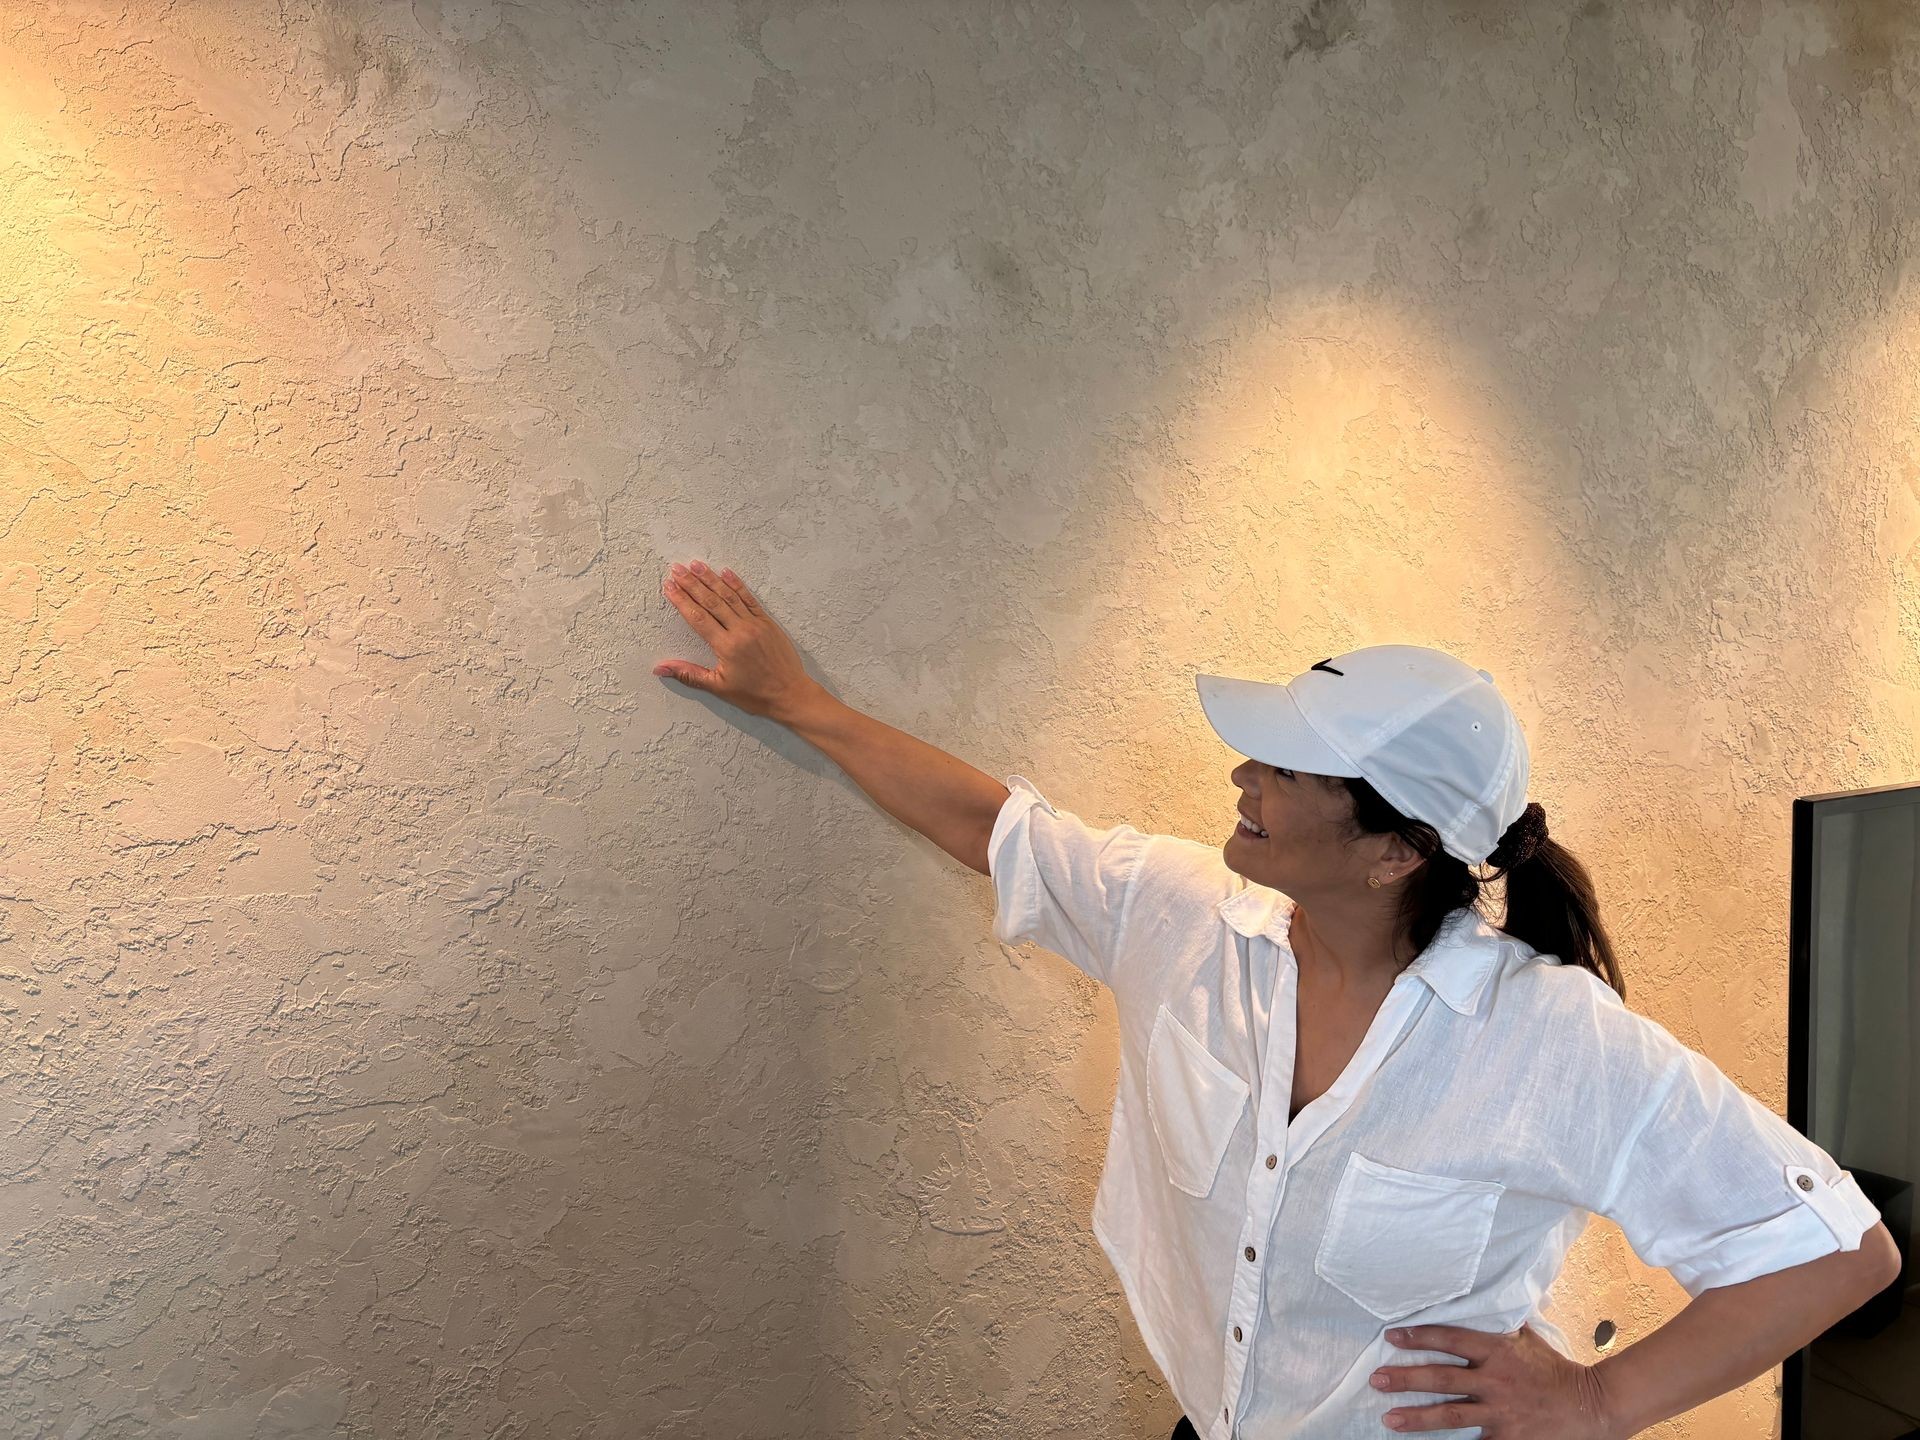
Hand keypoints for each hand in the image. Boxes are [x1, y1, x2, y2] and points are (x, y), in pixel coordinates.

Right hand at [655, 559, 816, 721]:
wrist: (791, 694)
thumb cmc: (756, 695)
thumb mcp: (719, 687)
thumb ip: (689, 674)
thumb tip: (661, 669)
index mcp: (727, 646)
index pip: (698, 617)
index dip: (682, 600)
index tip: (669, 587)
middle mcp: (741, 630)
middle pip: (711, 601)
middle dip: (692, 583)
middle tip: (677, 569)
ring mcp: (755, 624)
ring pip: (729, 595)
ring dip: (711, 579)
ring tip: (696, 565)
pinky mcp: (767, 622)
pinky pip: (749, 599)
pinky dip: (737, 585)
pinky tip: (726, 573)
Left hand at [1371, 1322, 1620, 1436]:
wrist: (1591, 1406)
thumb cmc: (1554, 1369)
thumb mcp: (1527, 1338)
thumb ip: (1499, 1323)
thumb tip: (1480, 1296)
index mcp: (1498, 1351)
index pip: (1450, 1340)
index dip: (1419, 1337)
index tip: (1391, 1336)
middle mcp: (1495, 1381)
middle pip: (1442, 1379)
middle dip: (1406, 1379)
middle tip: (1377, 1379)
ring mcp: (1501, 1412)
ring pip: (1451, 1415)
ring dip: (1417, 1418)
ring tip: (1389, 1419)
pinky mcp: (1508, 1439)